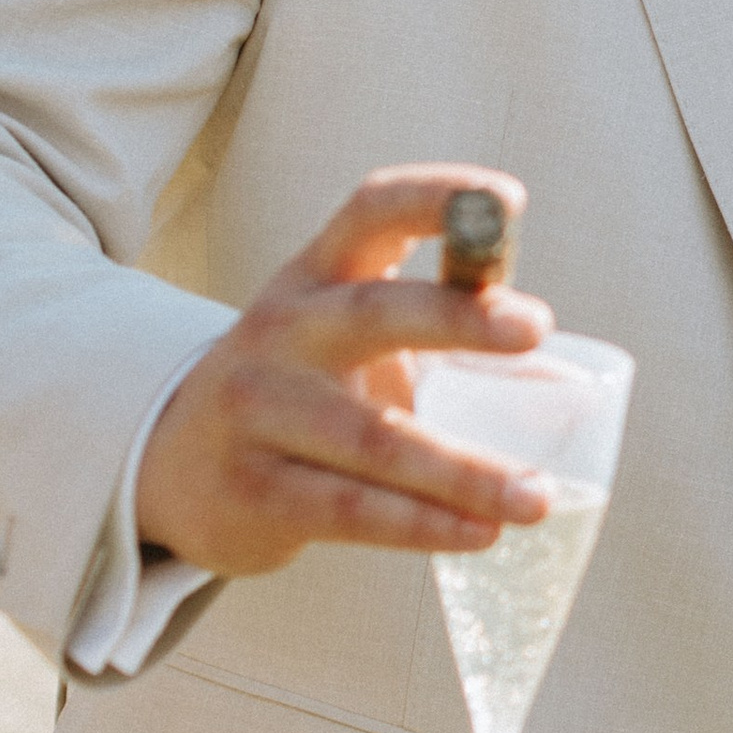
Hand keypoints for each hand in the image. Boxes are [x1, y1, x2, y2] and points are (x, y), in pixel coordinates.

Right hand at [137, 168, 556, 579]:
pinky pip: (350, 510)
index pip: (371, 212)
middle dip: (457, 317)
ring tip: (537, 497)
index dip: (436, 198)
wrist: (174, 465)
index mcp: (316, 275)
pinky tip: (479, 534)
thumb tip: (557, 367)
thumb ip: (431, 324)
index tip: (509, 201)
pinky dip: (423, 525)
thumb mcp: (342, 332)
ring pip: (374, 438)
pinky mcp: (255, 491)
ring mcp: (260, 411)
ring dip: (465, 471)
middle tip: (536, 326)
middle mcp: (281, 330)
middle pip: (373, 313)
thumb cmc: (302, 386)